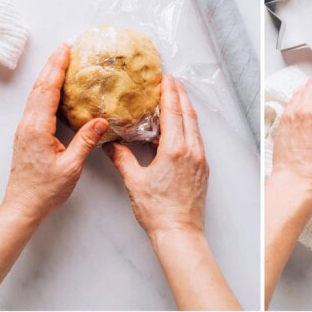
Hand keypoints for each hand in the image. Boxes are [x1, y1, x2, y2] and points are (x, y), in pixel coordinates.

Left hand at [4, 44, 108, 224]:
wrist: (23, 206)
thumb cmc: (45, 190)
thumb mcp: (71, 166)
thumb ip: (86, 141)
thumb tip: (101, 121)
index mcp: (37, 128)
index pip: (47, 90)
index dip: (57, 69)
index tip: (66, 51)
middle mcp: (28, 125)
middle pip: (39, 88)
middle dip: (52, 66)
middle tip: (65, 49)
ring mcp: (25, 130)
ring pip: (36, 96)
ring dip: (47, 77)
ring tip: (61, 64)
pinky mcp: (27, 136)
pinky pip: (36, 106)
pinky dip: (45, 92)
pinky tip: (54, 91)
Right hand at [105, 74, 208, 238]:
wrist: (179, 234)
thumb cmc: (158, 212)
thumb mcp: (134, 181)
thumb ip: (121, 158)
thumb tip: (109, 144)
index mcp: (175, 150)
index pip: (173, 112)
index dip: (169, 92)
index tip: (165, 77)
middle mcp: (192, 151)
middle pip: (188, 114)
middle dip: (180, 95)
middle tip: (171, 81)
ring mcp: (200, 160)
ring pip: (195, 127)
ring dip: (186, 110)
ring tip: (176, 98)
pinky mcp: (202, 170)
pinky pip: (196, 141)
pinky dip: (188, 128)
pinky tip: (180, 128)